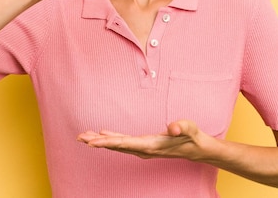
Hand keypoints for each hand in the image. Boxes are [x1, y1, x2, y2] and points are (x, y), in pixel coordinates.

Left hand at [76, 120, 212, 160]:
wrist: (197, 149)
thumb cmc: (193, 137)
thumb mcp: (190, 129)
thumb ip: (182, 127)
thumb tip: (174, 129)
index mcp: (151, 145)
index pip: (125, 144)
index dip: (108, 143)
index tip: (92, 143)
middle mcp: (144, 149)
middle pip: (116, 146)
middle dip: (97, 142)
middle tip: (80, 138)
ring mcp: (143, 148)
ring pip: (118, 145)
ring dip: (101, 141)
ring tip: (84, 136)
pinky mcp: (144, 144)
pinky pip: (123, 142)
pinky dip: (111, 138)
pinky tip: (102, 134)